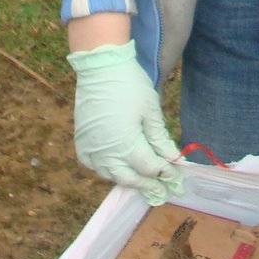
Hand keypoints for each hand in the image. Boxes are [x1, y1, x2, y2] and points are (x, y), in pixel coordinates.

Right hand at [67, 39, 183, 205]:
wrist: (100, 67)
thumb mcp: (150, 110)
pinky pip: (93, 166)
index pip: (150, 168)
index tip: (176, 177)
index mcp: (126, 144)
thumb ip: (160, 138)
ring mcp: (91, 149)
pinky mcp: (81, 142)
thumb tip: (173, 159)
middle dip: (148, 185)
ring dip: (127, 179)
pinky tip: (115, 167)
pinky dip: (105, 170)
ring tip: (141, 180)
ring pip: (110, 175)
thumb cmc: (130, 85)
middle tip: (161, 191)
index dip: (165, 173)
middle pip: (130, 178)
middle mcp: (106, 153)